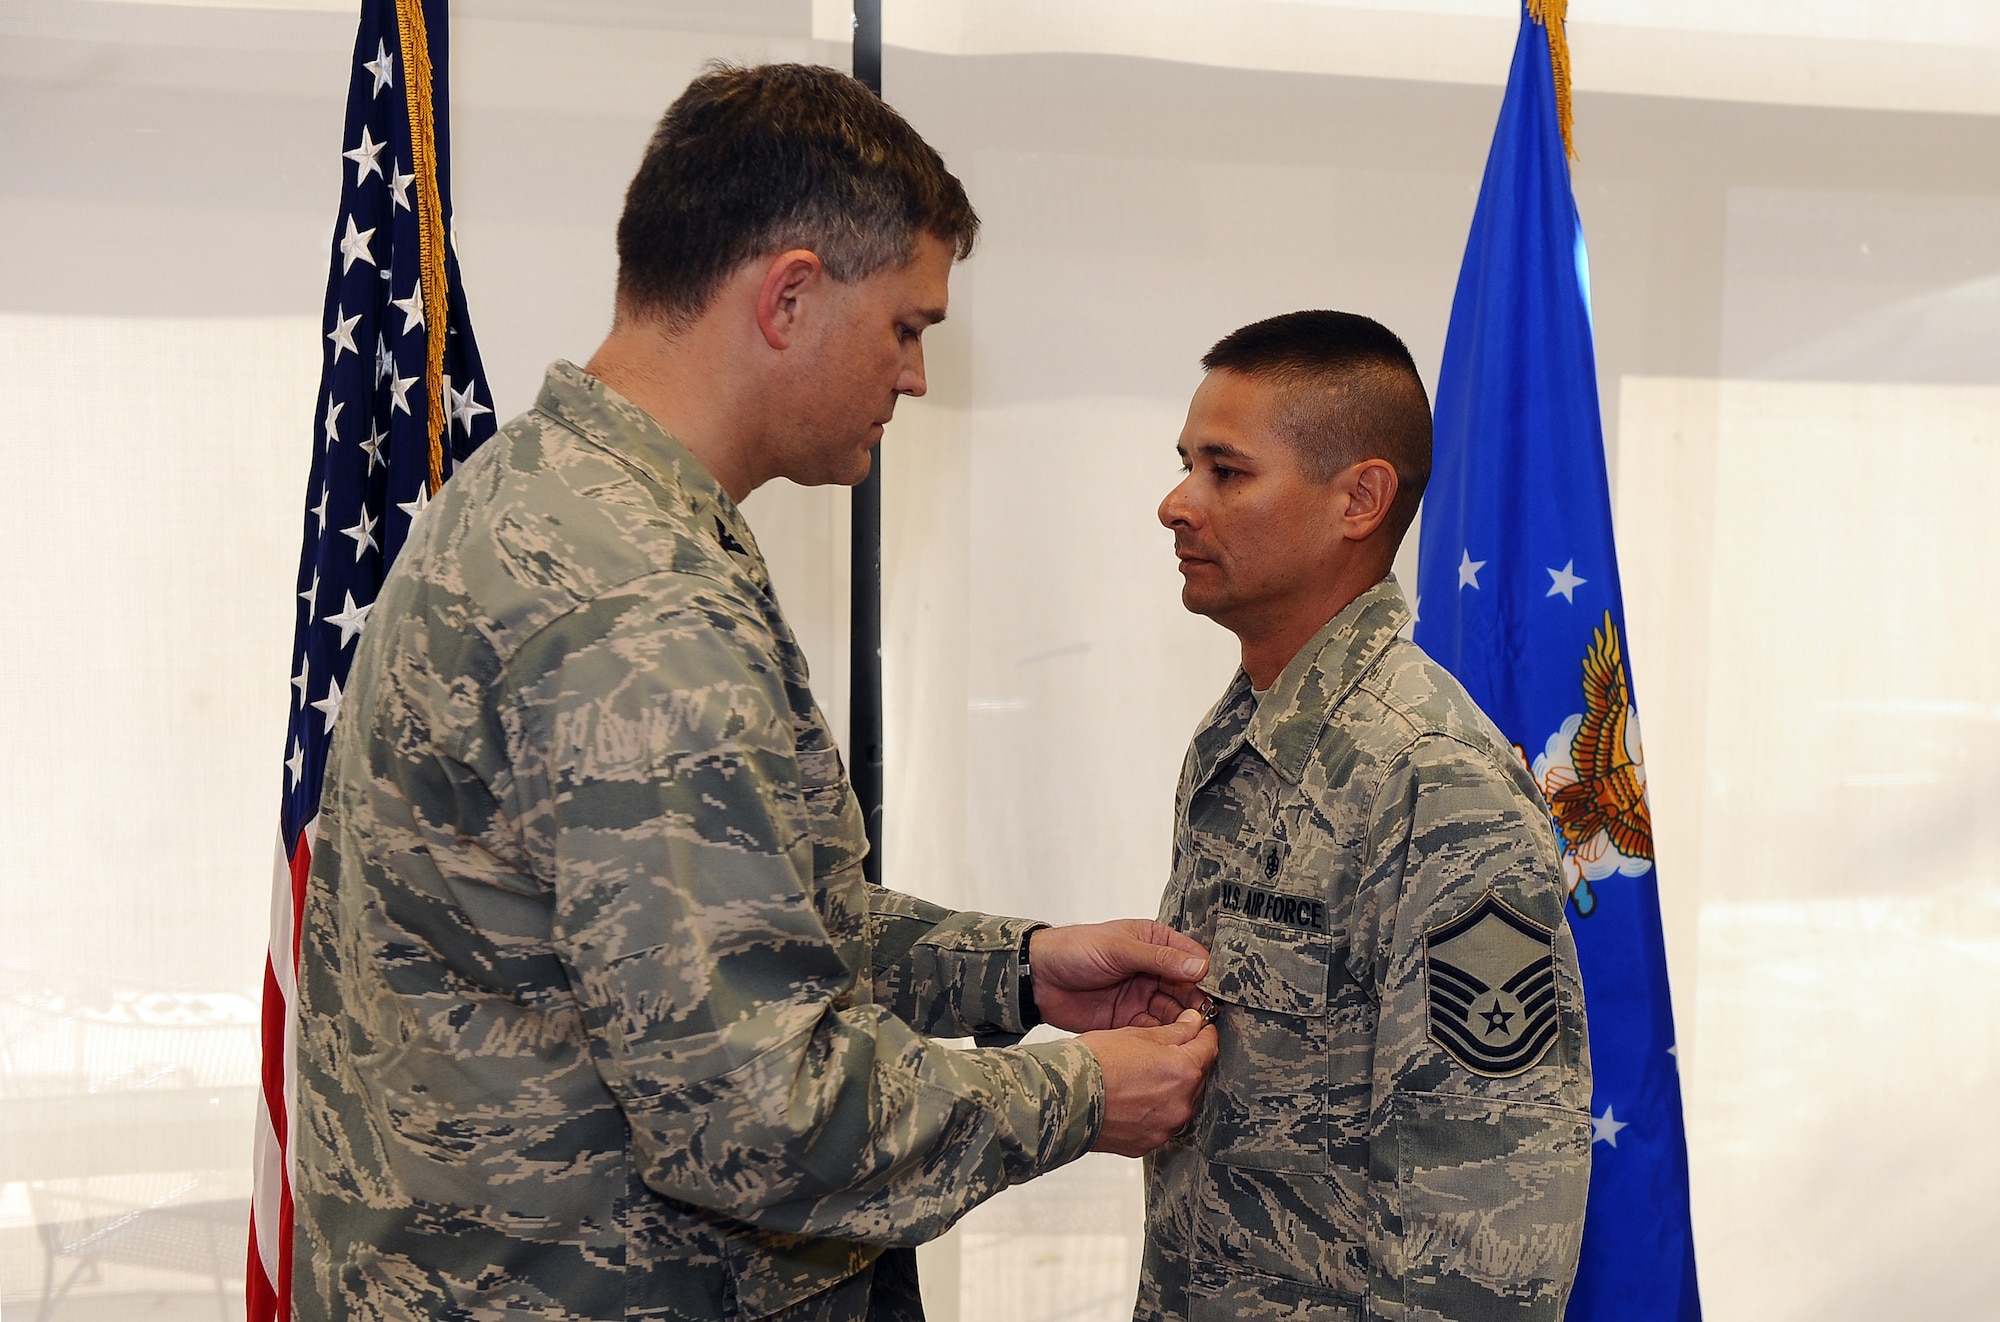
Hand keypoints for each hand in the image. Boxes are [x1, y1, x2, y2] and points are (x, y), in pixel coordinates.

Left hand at [1030, 920, 1211, 1031]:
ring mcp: (1142, 996)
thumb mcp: (1118, 948)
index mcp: (1155, 943)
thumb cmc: (1074, 949)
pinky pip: (1154, 1031)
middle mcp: (1153, 970)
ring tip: (1191, 1034)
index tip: (1214, 993)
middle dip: (1197, 1004)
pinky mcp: (1129, 1021)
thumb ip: (1159, 958)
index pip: (1191, 959)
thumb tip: (1200, 967)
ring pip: (1174, 1013)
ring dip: (1183, 1023)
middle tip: (1205, 1019)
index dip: (1204, 976)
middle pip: (1187, 989)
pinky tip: (1171, 1044)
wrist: (1037, 978)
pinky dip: (1164, 1038)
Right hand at [1081, 1009, 1218, 1156]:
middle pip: (1197, 1077)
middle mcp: (1181, 1104)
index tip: (1198, 1028)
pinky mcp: (1148, 1143)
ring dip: (1171, 1088)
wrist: (1062, 1099)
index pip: (1209, 1047)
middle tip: (1164, 1051)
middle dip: (1185, 1062)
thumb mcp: (1135, 1035)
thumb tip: (1192, 1025)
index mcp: (1183, 1072)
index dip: (1204, 1033)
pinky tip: (1133, 1098)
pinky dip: (1153, 1110)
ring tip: (1141, 1077)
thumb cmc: (1093, 1064)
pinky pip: (1160, 1122)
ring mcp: (1165, 1127)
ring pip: (1180, 1101)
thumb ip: (1173, 1032)